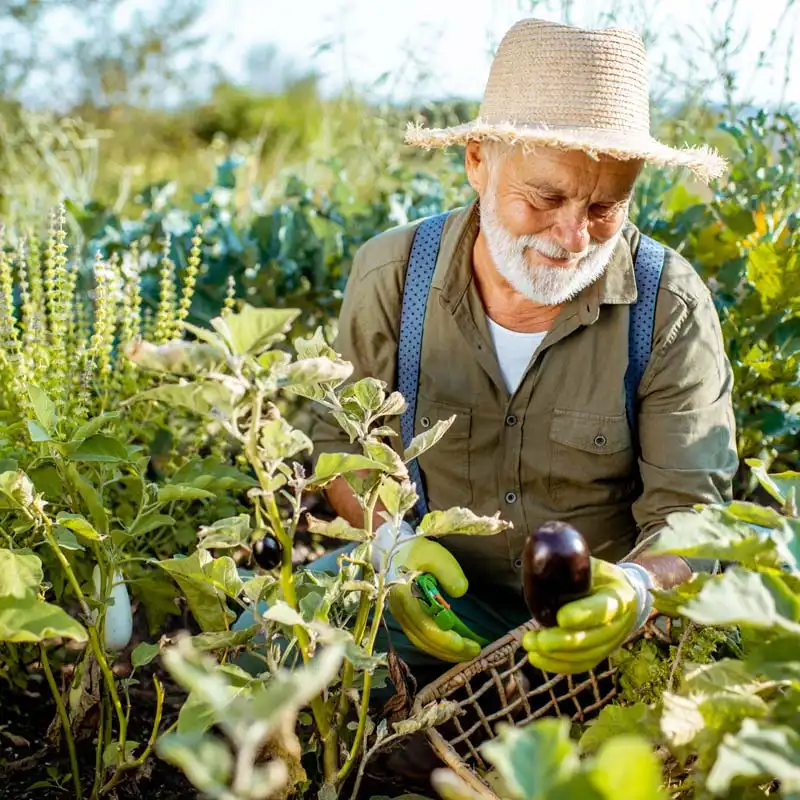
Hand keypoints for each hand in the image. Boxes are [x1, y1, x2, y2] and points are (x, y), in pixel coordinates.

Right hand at [375, 522, 480, 662]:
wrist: (394, 549)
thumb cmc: (416, 551)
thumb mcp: (435, 555)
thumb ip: (448, 571)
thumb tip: (460, 592)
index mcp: (404, 596)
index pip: (425, 626)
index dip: (446, 640)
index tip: (468, 645)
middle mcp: (399, 610)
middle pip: (424, 639)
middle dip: (450, 650)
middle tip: (475, 652)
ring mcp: (400, 615)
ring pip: (421, 641)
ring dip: (444, 651)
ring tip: (467, 653)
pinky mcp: (404, 617)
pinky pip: (419, 637)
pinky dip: (436, 645)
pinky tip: (452, 647)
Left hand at [521, 558, 651, 674]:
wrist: (620, 593)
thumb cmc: (598, 577)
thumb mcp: (591, 565)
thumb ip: (572, 567)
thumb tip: (539, 560)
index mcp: (620, 595)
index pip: (604, 608)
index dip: (584, 615)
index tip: (560, 617)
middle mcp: (621, 623)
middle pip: (594, 638)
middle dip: (563, 642)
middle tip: (538, 639)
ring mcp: (613, 641)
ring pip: (587, 655)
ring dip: (556, 656)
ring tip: (530, 646)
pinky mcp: (601, 653)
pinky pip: (582, 664)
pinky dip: (559, 665)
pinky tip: (537, 659)